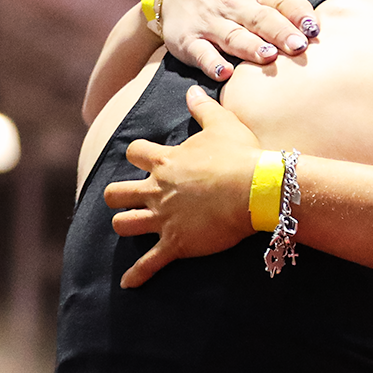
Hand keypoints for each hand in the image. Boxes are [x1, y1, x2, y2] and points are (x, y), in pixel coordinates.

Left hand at [104, 86, 265, 287]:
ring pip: (124, 224)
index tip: (146, 159)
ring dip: (126, 225)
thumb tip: (191, 88)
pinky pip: (148, 263)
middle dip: (118, 195)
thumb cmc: (242, 155)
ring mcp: (164, 218)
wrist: (257, 189)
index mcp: (165, 161)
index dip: (137, 156)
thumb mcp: (223, 124)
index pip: (133, 153)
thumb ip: (202, 107)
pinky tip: (128, 284)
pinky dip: (137, 275)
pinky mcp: (176, 242)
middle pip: (115, 192)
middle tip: (129, 197)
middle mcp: (157, 189)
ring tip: (133, 227)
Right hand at [161, 0, 348, 79]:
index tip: (314, 27)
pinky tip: (225, 73)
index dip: (297, 12)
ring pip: (233, 35)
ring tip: (268, 56)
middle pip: (260, 18)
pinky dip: (212, 63)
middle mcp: (235, 3)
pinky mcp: (191, 41)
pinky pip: (201, 53)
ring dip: (250, 46)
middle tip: (299, 45)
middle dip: (280, 31)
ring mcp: (212, 23)